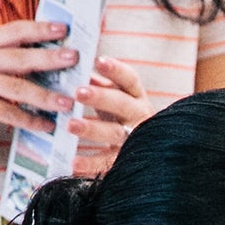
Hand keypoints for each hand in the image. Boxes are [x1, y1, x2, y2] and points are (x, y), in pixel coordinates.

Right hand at [0, 19, 77, 145]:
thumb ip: (5, 63)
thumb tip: (49, 63)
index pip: (13, 31)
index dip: (39, 28)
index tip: (63, 28)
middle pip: (20, 56)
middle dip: (49, 57)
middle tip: (74, 57)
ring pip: (18, 87)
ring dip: (46, 96)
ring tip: (67, 102)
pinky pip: (9, 114)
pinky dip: (30, 121)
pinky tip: (46, 126)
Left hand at [69, 57, 152, 175]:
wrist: (154, 150)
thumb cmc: (121, 115)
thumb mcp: (113, 96)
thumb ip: (96, 83)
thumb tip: (73, 65)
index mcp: (136, 96)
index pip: (129, 80)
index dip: (116, 70)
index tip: (98, 61)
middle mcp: (139, 116)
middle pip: (122, 104)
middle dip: (100, 98)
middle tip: (78, 92)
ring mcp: (135, 139)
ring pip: (114, 133)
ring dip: (93, 129)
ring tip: (70, 125)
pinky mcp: (127, 161)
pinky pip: (107, 162)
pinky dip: (90, 163)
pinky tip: (73, 163)